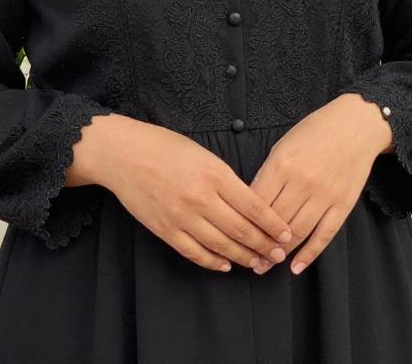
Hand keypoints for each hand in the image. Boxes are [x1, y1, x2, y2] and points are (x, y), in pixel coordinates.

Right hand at [98, 119, 294, 273]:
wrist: (124, 154)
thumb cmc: (165, 147)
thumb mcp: (204, 154)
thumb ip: (226, 179)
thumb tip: (250, 205)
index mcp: (214, 174)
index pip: (254, 207)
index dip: (274, 224)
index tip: (287, 234)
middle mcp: (201, 198)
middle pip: (241, 230)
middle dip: (264, 245)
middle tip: (278, 255)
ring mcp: (182, 217)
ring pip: (221, 246)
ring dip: (244, 257)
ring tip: (258, 263)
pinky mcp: (165, 230)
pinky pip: (195, 253)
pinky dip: (213, 262)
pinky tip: (226, 264)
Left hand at [248, 94, 391, 275]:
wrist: (355, 125)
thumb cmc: (314, 132)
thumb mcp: (283, 145)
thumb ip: (268, 173)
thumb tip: (253, 203)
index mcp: (282, 164)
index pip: (258, 202)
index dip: (246, 224)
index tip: (236, 238)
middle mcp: (302, 181)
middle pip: (276, 221)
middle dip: (260, 243)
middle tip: (249, 260)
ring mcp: (324, 194)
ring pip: (298, 232)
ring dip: (281, 253)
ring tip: (267, 265)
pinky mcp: (343, 204)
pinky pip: (324, 235)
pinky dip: (309, 254)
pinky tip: (296, 266)